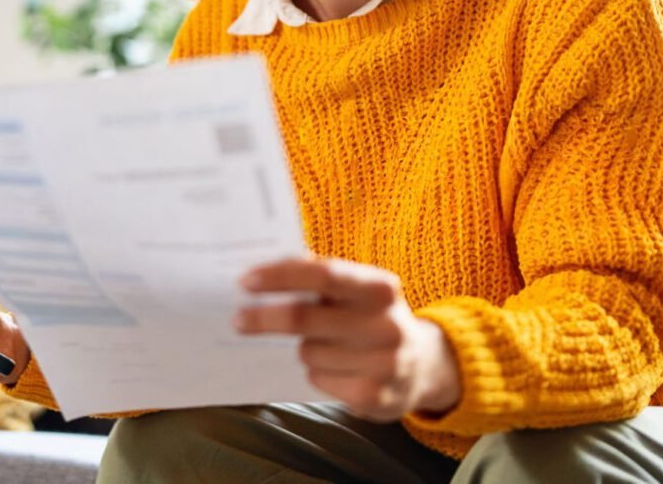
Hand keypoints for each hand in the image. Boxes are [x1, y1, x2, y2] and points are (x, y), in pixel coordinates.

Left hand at [234, 257, 460, 421]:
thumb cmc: (373, 316)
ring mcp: (384, 363)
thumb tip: (267, 264)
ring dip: (304, 348)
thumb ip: (320, 274)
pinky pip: (319, 380)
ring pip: (308, 352)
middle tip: (238, 319)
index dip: (281, 277)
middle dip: (264, 318)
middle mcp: (386, 324)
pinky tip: (340, 369)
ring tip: (328, 345)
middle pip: (304, 318)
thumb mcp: (359, 288)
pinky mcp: (374, 397)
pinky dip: (318, 373)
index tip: (246, 281)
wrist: (423, 366)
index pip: (323, 275)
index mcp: (380, 287)